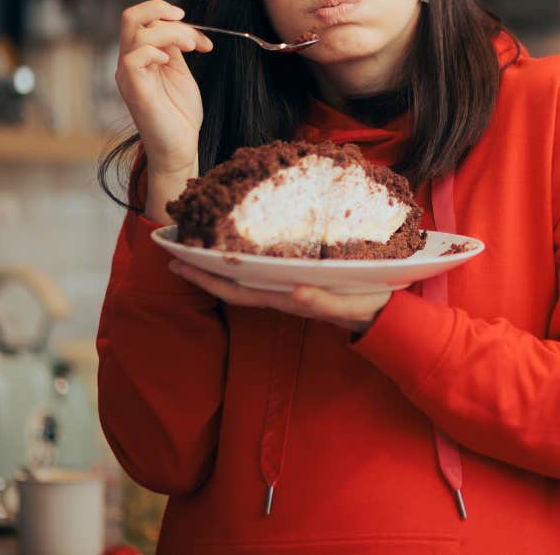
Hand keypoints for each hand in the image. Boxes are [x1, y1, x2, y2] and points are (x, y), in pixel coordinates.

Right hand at [115, 0, 213, 176]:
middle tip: (187, 23)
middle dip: (162, 10)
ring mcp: (129, 76)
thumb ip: (174, 49)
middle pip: (131, 16)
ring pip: (136, 32)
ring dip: (170, 32)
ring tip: (192, 46)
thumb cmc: (180, 114)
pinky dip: (153, 51)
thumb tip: (179, 26)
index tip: (200, 39)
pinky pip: (133, 57)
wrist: (180, 148)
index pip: (144, 20)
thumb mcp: (180, 73)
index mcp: (140, 57)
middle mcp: (129, 63)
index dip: (173, 19)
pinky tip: (168, 60)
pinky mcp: (135, 90)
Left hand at [169, 260, 390, 333]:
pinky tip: (237, 246)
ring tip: (198, 243)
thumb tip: (294, 291)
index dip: (208, 277)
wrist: (385, 316)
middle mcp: (282, 293)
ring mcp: (288, 287)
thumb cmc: (367, 306)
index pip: (239, 290)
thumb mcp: (351, 305)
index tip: (180, 262)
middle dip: (202, 270)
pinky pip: (263, 269)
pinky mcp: (299, 278)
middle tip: (174, 249)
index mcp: (288, 298)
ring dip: (219, 264)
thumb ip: (324, 301)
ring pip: (245, 278)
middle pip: (233, 284)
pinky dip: (244, 259)